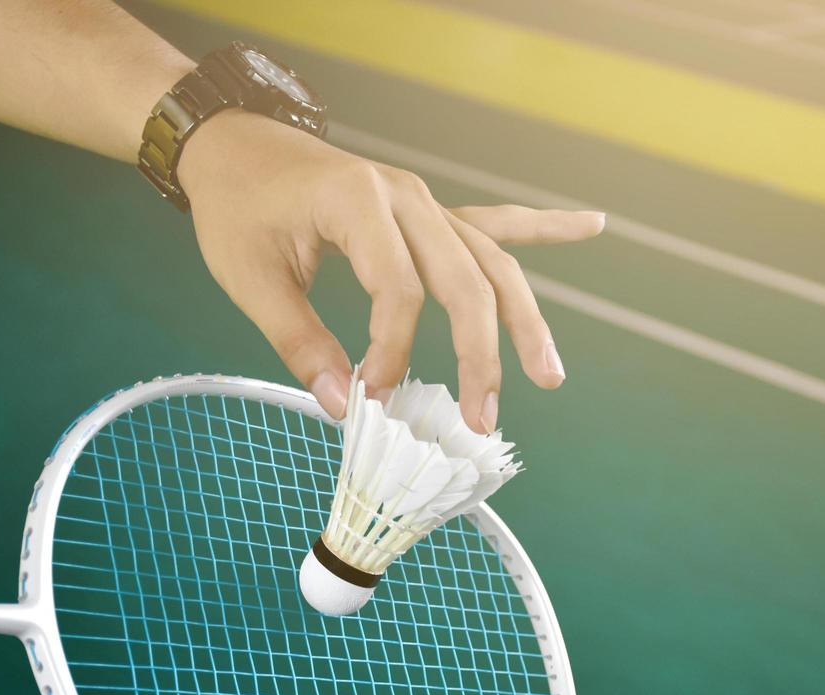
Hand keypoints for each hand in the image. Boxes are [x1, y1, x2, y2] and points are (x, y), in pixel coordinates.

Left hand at [177, 111, 604, 431]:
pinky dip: (542, 227)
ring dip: (523, 320)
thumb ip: (298, 342)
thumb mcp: (250, 279)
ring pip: (491, 262)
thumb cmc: (237, 209)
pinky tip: (591, 224)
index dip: (392, 351)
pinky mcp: (428, 212)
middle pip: (465, 280)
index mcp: (358, 201)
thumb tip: (340, 406)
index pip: (400, 289)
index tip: (372, 395)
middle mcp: (405, 196)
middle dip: (481, 355)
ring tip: (549, 374)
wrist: (233, 145)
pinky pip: (493, 223)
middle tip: (483, 419)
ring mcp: (424, 201)